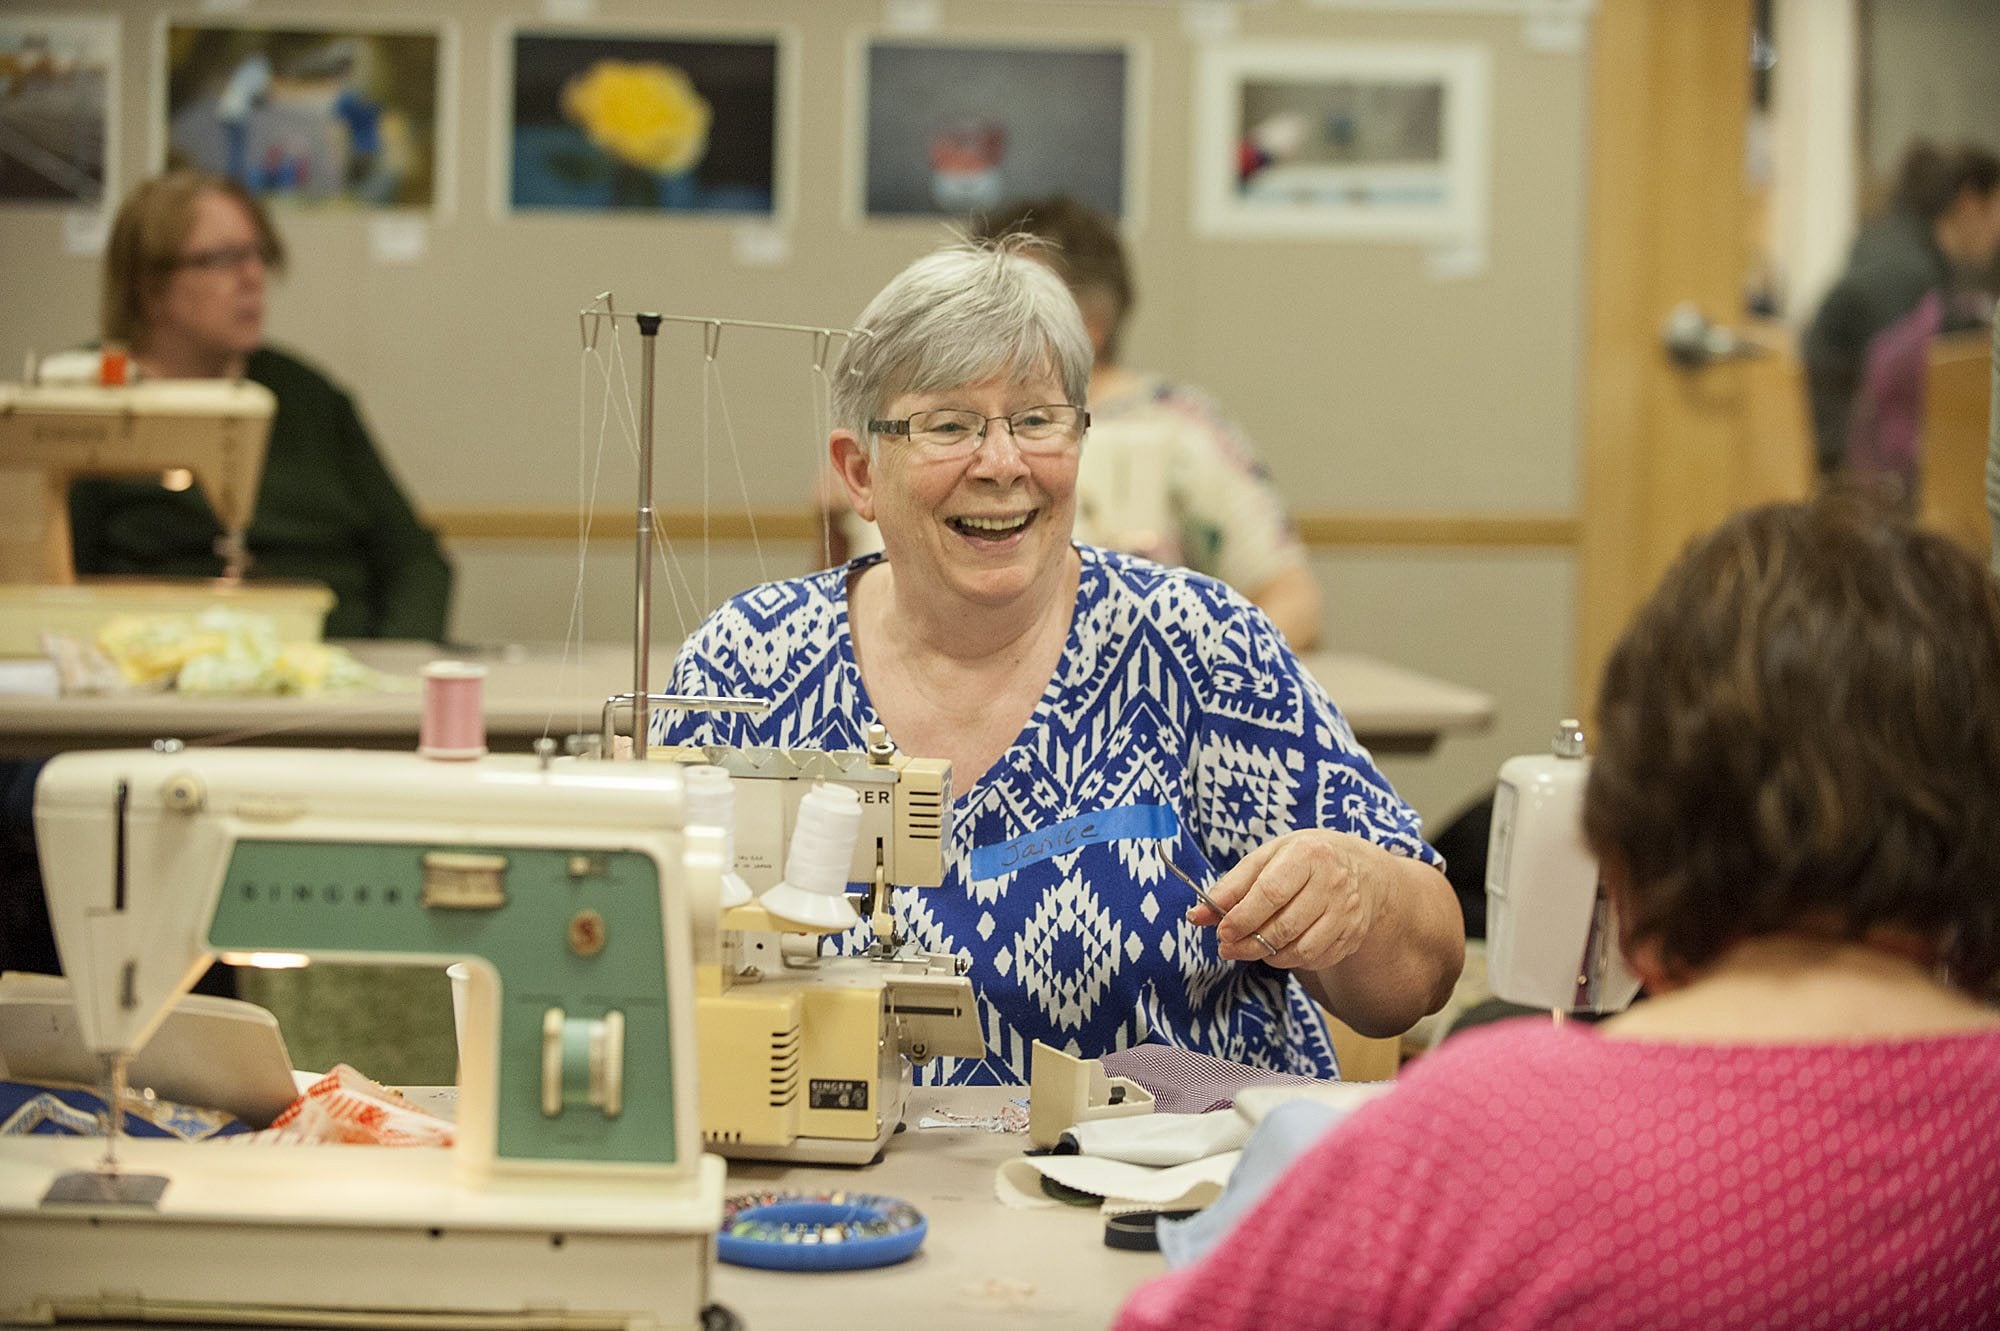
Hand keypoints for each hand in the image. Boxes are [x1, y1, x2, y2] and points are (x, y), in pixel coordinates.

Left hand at [1193, 829, 1384, 969]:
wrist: (1358, 867)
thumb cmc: (1301, 860)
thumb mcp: (1265, 859)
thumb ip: (1230, 887)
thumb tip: (1196, 916)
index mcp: (1307, 854)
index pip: (1270, 893)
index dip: (1242, 917)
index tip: (1222, 931)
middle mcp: (1332, 882)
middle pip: (1284, 926)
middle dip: (1249, 943)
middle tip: (1227, 947)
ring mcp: (1347, 911)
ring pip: (1301, 950)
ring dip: (1269, 956)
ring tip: (1253, 947)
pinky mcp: (1353, 934)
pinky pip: (1316, 959)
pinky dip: (1292, 960)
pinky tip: (1280, 948)